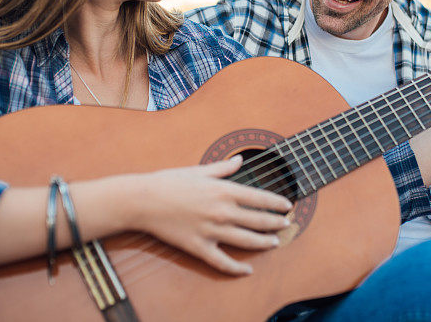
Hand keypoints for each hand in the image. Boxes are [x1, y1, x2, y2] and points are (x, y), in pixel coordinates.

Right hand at [131, 156, 292, 275]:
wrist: (143, 200)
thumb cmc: (169, 182)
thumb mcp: (198, 171)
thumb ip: (223, 168)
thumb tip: (240, 160)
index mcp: (223, 190)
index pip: (259, 198)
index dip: (276, 203)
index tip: (287, 206)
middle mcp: (222, 211)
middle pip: (258, 221)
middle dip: (276, 223)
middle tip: (286, 224)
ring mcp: (212, 231)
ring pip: (246, 241)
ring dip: (264, 243)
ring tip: (274, 243)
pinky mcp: (199, 247)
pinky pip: (223, 262)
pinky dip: (238, 268)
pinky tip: (247, 269)